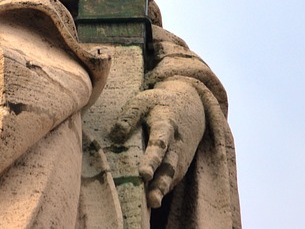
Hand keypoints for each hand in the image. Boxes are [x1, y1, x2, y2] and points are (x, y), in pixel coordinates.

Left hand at [109, 77, 205, 208]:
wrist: (190, 106)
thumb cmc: (159, 103)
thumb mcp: (144, 100)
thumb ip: (130, 116)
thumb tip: (115, 134)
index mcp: (167, 124)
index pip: (159, 144)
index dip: (152, 159)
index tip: (143, 174)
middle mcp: (177, 143)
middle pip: (169, 166)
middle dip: (161, 183)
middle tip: (152, 199)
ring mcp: (181, 155)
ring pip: (173, 175)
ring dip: (163, 190)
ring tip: (152, 203)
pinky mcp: (180, 163)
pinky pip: (173, 177)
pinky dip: (165, 188)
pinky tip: (152, 200)